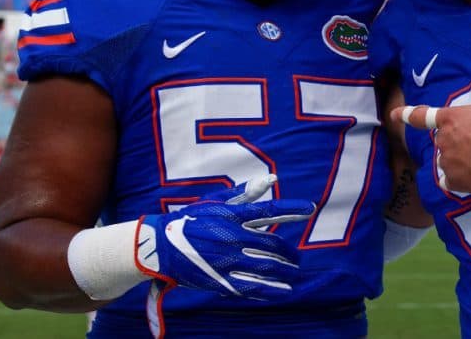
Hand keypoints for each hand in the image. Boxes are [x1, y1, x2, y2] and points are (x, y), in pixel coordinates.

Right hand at [134, 175, 314, 299]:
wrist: (160, 245)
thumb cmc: (191, 219)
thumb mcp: (216, 201)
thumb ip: (245, 192)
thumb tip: (271, 179)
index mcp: (232, 215)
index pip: (269, 210)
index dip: (291, 209)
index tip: (310, 208)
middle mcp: (232, 237)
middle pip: (273, 244)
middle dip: (290, 252)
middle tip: (297, 258)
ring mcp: (227, 260)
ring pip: (266, 267)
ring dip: (285, 271)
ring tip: (294, 273)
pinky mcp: (220, 279)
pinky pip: (251, 286)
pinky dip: (271, 289)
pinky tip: (284, 290)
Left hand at [392, 92, 470, 195]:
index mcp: (450, 118)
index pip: (422, 116)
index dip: (406, 114)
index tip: (394, 115)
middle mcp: (443, 140)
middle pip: (444, 141)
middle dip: (459, 141)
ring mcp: (447, 162)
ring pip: (448, 161)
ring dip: (460, 160)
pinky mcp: (454, 182)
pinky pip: (451, 180)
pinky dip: (460, 179)